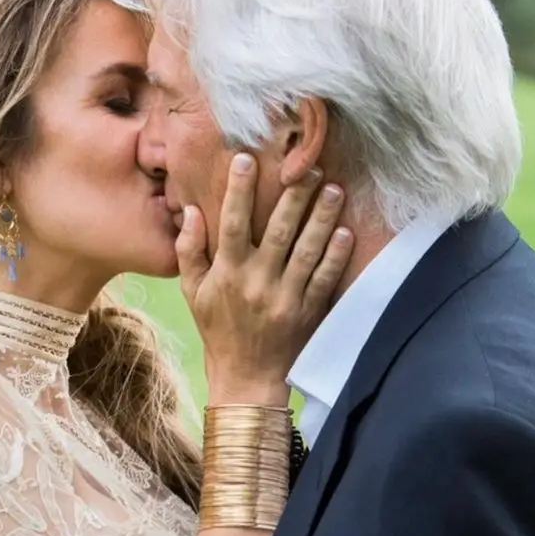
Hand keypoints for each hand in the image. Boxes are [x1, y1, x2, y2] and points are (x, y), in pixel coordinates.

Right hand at [178, 153, 353, 405]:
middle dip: (295, 196)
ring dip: (322, 219)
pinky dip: (336, 256)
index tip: (246, 158)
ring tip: (335, 189)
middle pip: (278, 231)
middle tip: (309, 166)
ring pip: (307, 251)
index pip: (232, 224)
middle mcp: (257, 283)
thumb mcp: (193, 293)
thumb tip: (191, 211)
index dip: (239, 190)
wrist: (246, 377)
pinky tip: (345, 233)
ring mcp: (285, 298)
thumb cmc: (218, 330)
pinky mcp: (308, 312)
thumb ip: (189, 251)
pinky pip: (324, 279)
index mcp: (228, 274)